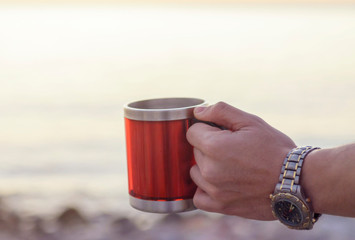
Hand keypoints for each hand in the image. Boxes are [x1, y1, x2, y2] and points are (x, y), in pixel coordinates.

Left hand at [186, 102, 295, 219]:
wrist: (297, 181)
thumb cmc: (275, 149)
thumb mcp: (250, 121)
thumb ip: (220, 111)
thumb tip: (197, 112)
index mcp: (214, 146)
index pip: (192, 132)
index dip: (207, 129)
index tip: (223, 133)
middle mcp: (209, 170)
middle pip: (194, 152)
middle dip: (209, 147)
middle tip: (233, 149)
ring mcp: (214, 190)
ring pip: (195, 172)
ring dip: (207, 167)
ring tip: (230, 166)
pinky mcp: (221, 206)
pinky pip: (198, 197)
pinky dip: (205, 189)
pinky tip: (219, 183)